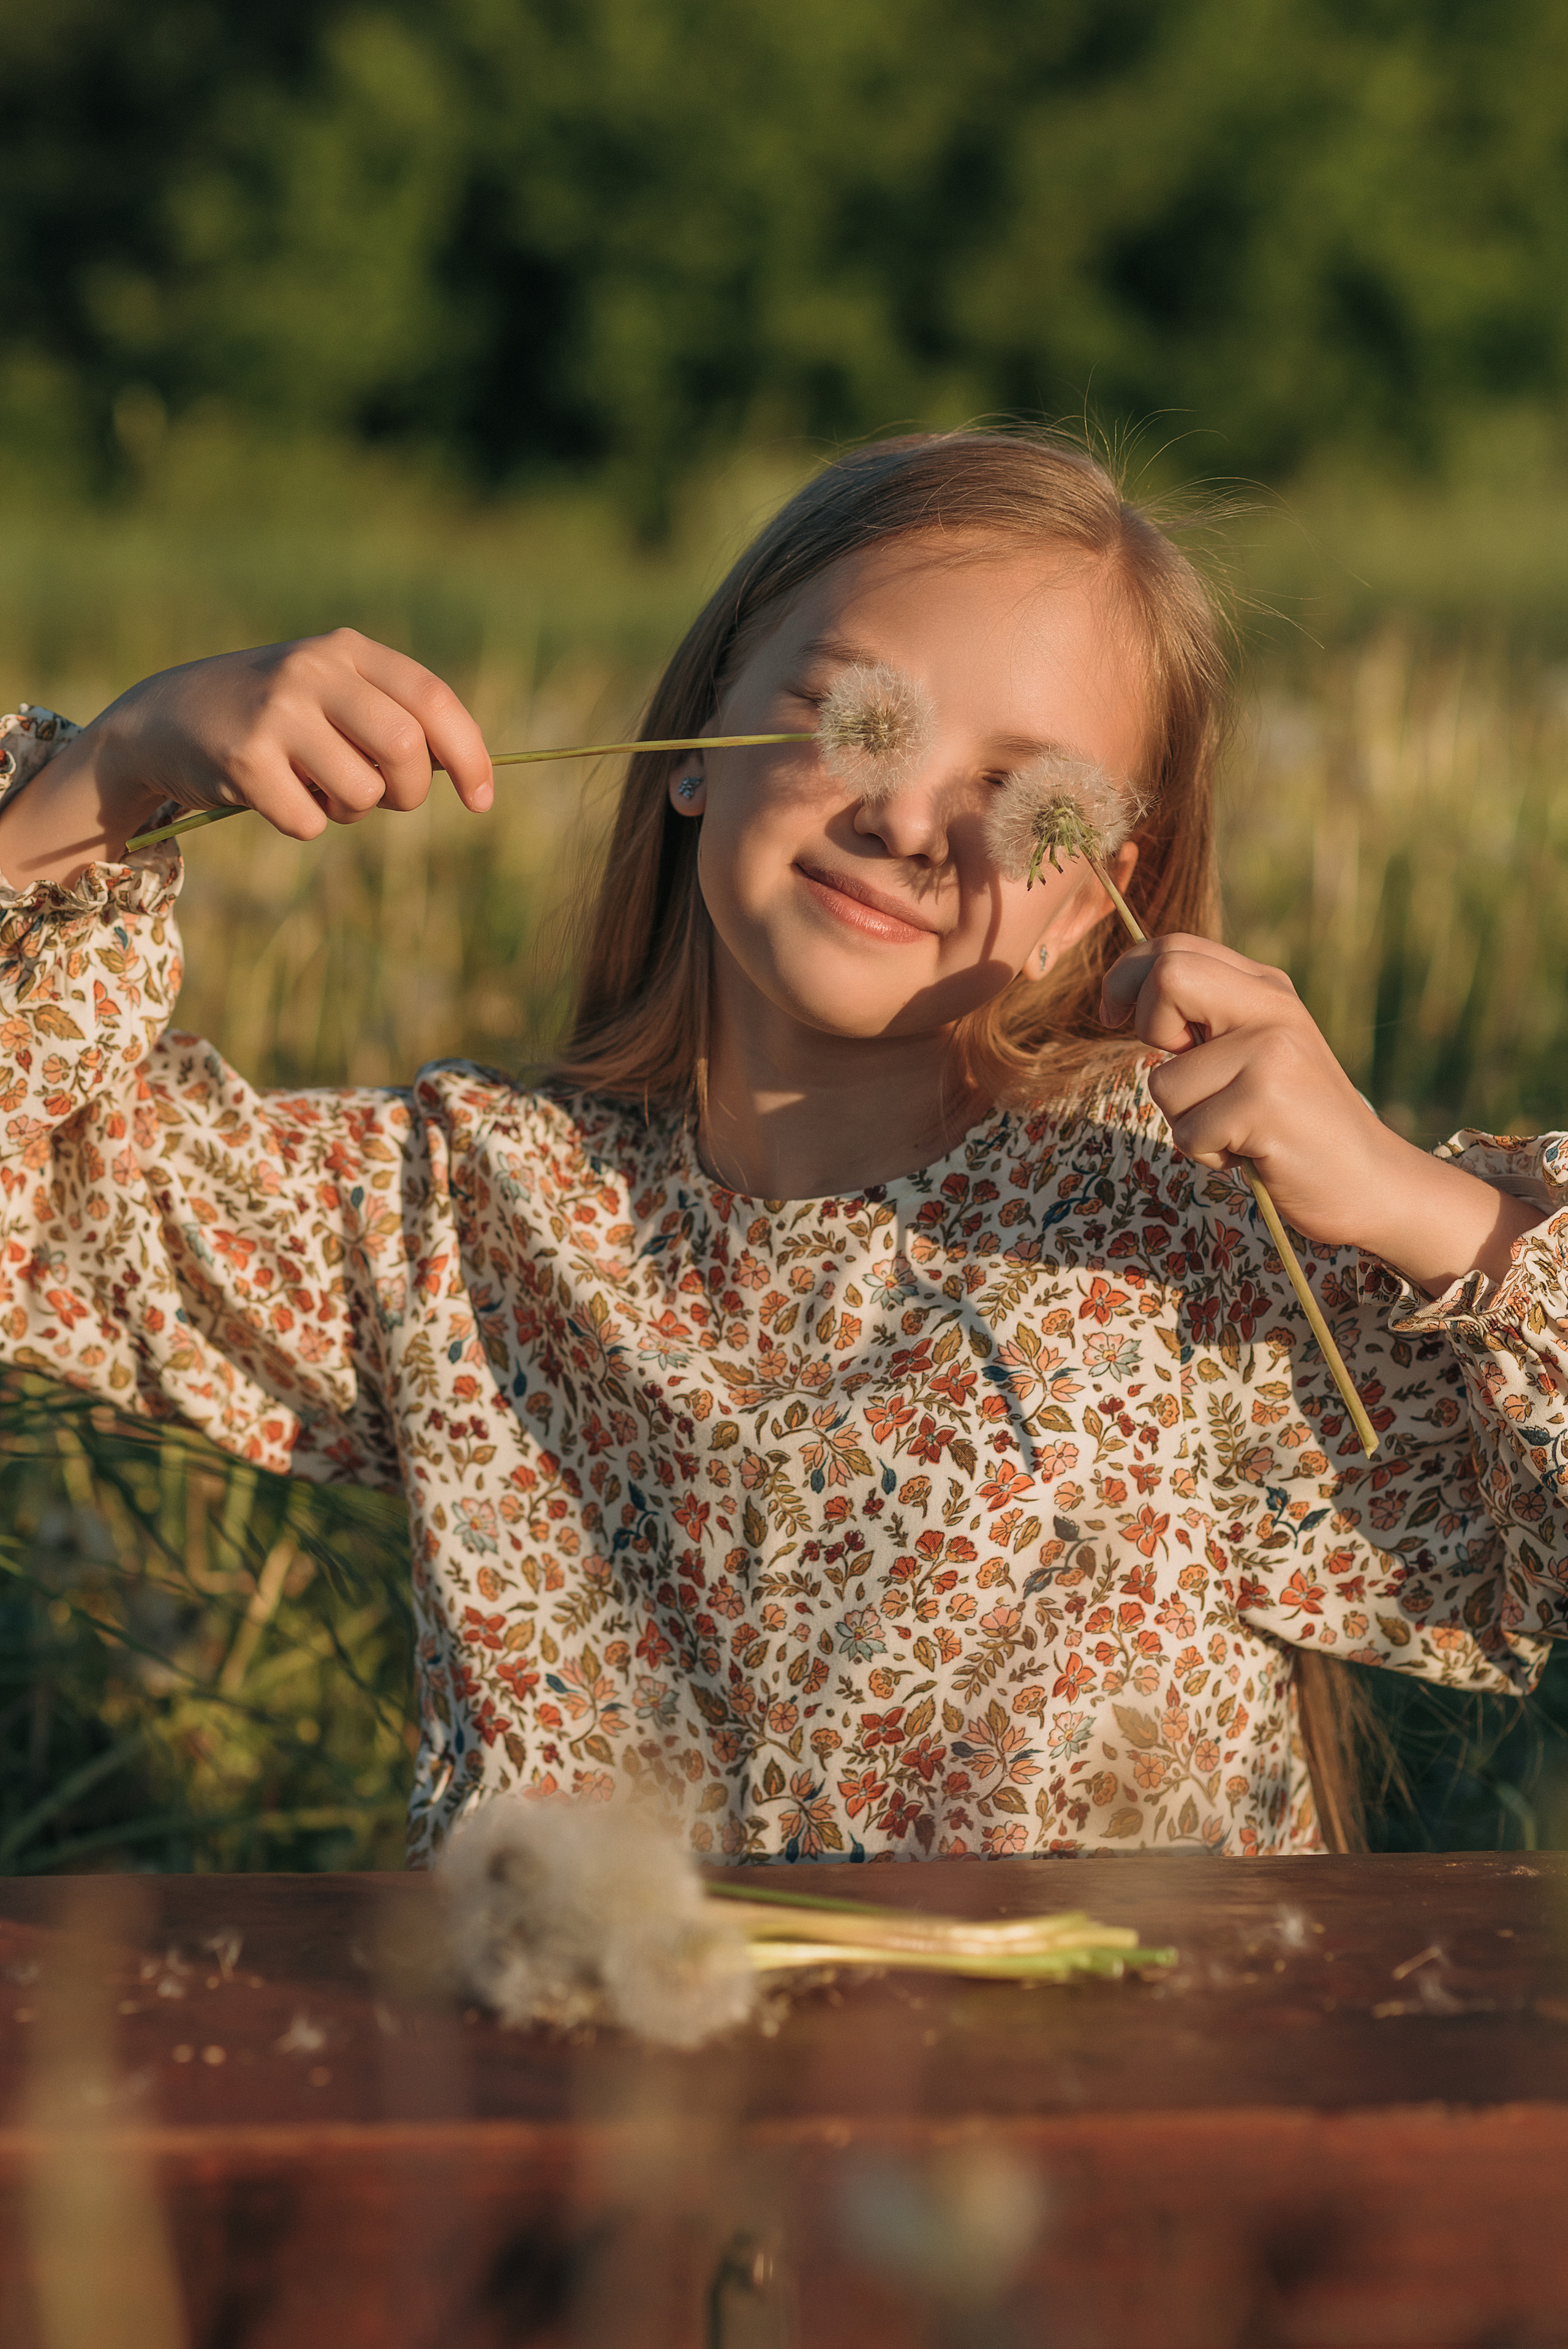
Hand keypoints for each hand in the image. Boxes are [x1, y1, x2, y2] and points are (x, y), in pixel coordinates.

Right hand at [0, 630, 492, 886]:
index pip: (433, 700)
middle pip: (407, 749)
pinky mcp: (244, 759)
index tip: (482, 802)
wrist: (166, 717)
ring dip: (350, 811)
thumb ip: (393, 717)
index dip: (470, 756)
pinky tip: (274, 795)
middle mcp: (313, 670)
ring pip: (362, 793)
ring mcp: (276, 712)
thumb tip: (461, 771)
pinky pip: (310, 823)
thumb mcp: (333, 694)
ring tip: (315, 788)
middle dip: (408, 792)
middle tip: (383, 799)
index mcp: (347, 650)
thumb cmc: (275, 717)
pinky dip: (304, 824)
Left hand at [1100, 933, 1542, 1292]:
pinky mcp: (1266, 1103)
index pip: (1173, 948)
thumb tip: (1126, 998)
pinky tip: (1255, 1151)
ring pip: (1165, 1080)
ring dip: (1188, 1120)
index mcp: (1265, 988)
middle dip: (1149, 1029)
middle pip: (1168, 976)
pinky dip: (1209, 1153)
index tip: (1114, 1016)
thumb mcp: (1254, 1051)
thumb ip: (1206, 1018)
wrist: (1369, 1179)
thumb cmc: (1293, 1123)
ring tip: (1240, 1128)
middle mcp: (1272, 1008)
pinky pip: (1188, 1131)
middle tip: (1187, 1073)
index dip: (1127, 979)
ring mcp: (1271, 1052)